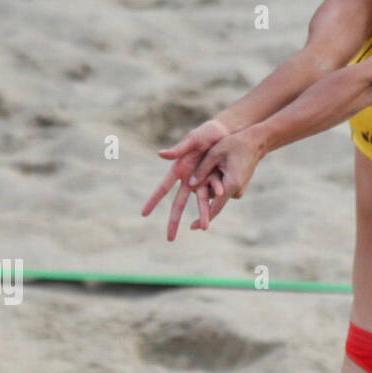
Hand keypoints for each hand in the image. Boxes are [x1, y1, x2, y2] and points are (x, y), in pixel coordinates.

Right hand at [141, 117, 230, 241]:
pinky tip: (221, 200)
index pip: (162, 189)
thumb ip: (178, 149)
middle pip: (179, 204)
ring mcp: (202, 182)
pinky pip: (215, 192)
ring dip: (202, 215)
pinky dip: (217, 195)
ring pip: (200, 202)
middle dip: (174, 221)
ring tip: (205, 228)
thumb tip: (161, 154)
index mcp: (178, 170)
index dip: (153, 201)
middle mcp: (188, 180)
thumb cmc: (206, 134)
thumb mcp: (193, 140)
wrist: (227, 133)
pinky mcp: (216, 182)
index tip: (144, 214)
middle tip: (170, 239)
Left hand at [186, 128, 262, 224]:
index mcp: (231, 184)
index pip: (215, 207)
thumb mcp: (214, 154)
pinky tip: (219, 166)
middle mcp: (236, 191)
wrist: (255, 142)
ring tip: (213, 166)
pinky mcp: (238, 187)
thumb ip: (202, 170)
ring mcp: (238, 190)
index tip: (193, 228)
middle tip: (196, 205)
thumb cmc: (234, 144)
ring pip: (217, 193)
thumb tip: (190, 185)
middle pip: (213, 199)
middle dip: (204, 195)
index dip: (203, 218)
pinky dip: (216, 181)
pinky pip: (223, 188)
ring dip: (210, 184)